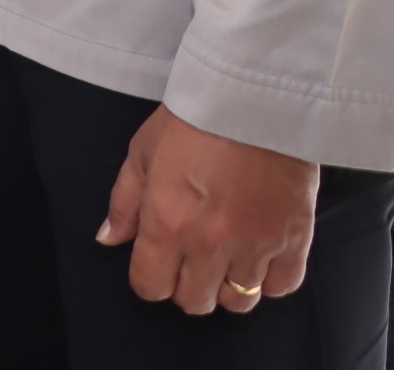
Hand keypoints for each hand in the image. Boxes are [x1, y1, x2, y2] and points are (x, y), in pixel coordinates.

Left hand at [100, 107, 318, 314]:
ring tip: (224, 260)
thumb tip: (108, 239)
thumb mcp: (141, 154)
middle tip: (189, 261)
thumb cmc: (194, 121)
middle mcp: (209, 243)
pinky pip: (281, 286)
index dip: (148, 279)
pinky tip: (257, 257)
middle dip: (185, 286)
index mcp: (166, 223)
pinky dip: (268, 279)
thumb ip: (124, 203)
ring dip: (226, 286)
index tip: (154, 264)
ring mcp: (255, 245)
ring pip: (238, 300)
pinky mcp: (294, 239)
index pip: (151, 286)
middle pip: (194, 301)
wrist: (254, 100)